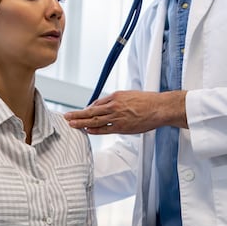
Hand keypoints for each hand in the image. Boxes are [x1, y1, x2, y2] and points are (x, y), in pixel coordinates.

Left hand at [63, 91, 186, 134]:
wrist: (159, 107)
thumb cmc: (147, 101)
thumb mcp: (129, 95)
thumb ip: (117, 101)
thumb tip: (108, 106)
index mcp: (115, 97)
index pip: (96, 104)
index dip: (87, 109)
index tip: (80, 112)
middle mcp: (114, 106)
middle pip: (91, 111)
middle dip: (77, 114)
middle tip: (67, 117)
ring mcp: (117, 117)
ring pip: (95, 120)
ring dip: (81, 123)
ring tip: (71, 124)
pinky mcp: (122, 127)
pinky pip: (105, 129)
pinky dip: (94, 130)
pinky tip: (86, 130)